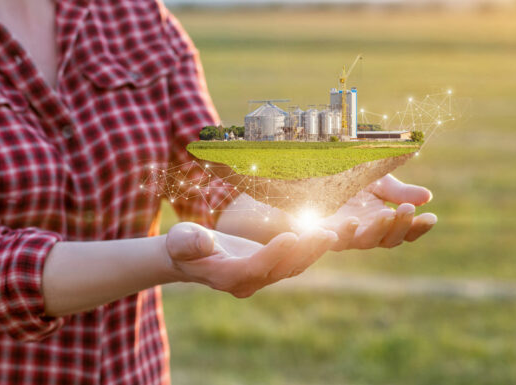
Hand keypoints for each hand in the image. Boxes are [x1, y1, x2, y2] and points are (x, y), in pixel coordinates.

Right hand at [165, 222, 337, 297]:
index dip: (273, 253)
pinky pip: (293, 262)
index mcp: (226, 276)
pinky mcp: (269, 270)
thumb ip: (190, 242)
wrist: (187, 258)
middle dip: (305, 252)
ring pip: (292, 267)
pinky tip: (327, 233)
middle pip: (281, 270)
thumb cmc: (182, 245)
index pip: (254, 267)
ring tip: (335, 233)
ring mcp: (260, 279)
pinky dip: (310, 248)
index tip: (292, 235)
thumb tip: (206, 242)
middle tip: (327, 234)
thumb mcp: (180, 240)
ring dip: (314, 250)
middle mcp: (247, 283)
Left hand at [319, 174, 437, 250]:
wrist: (317, 174)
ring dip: (377, 229)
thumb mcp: (378, 180)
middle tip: (407, 209)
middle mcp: (367, 232)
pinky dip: (342, 233)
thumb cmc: (350, 178)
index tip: (432, 217)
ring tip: (385, 214)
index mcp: (383, 220)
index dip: (420, 227)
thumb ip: (398, 191)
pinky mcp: (323, 232)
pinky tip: (352, 222)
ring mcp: (345, 234)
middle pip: (389, 239)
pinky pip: (333, 239)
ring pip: (365, 241)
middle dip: (400, 224)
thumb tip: (427, 197)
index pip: (406, 230)